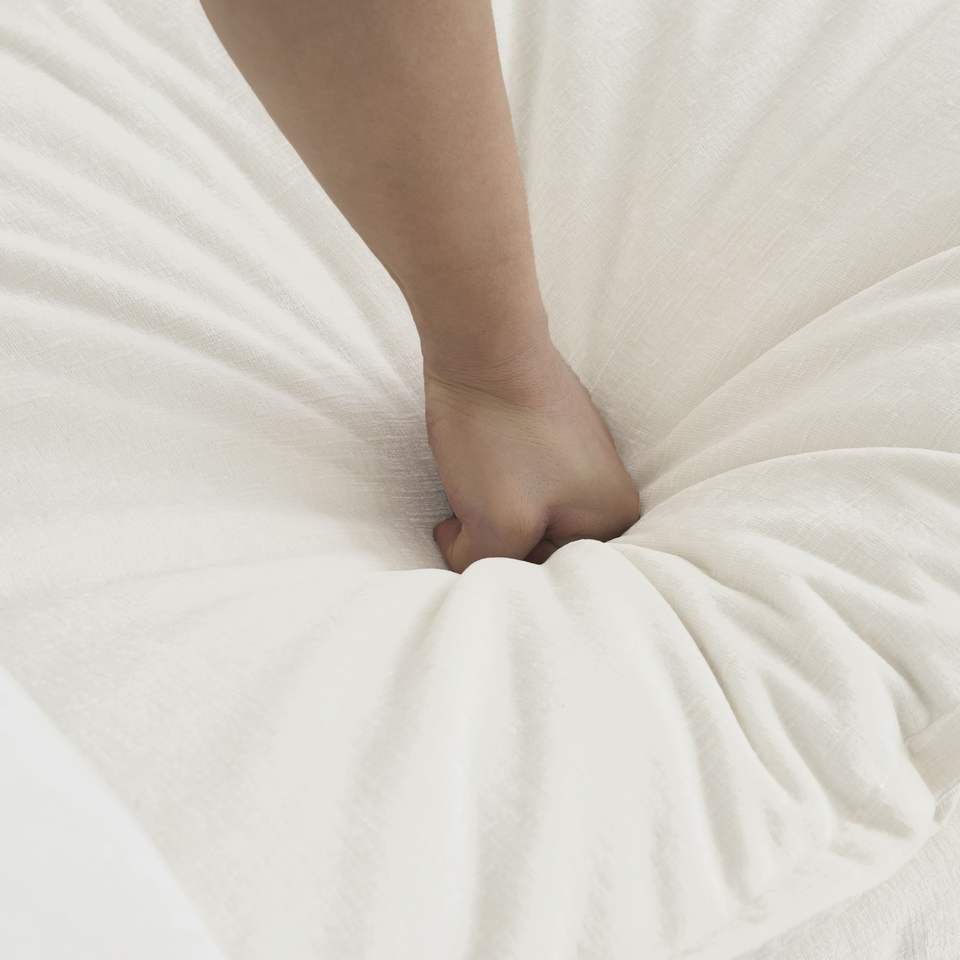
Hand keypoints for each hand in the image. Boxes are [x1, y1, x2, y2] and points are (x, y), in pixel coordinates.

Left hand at [424, 338, 639, 572]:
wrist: (482, 342)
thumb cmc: (495, 432)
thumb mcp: (496, 523)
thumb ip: (489, 567)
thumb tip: (466, 558)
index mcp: (613, 518)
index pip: (548, 575)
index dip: (499, 560)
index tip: (471, 532)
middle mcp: (610, 491)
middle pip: (539, 546)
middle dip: (495, 534)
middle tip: (464, 509)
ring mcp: (582, 460)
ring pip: (524, 514)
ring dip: (488, 508)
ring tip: (469, 478)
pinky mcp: (552, 437)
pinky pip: (520, 482)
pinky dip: (491, 481)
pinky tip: (474, 458)